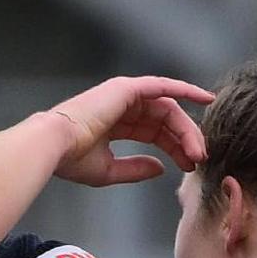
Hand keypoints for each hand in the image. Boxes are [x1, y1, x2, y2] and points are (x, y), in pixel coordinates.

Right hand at [48, 75, 214, 187]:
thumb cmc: (71, 159)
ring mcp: (125, 94)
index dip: (174, 149)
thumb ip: (135, 169)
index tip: (189, 165)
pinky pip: (162, 87)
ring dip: (186, 127)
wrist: (53, 146)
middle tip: (199, 158)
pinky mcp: (127, 88)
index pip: (154, 133)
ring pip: (168, 108)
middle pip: (165, 120)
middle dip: (185, 139)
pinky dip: (184, 90)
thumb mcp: (109, 170)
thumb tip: (161, 168)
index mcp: (115, 123)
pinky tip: (203, 99)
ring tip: (198, 148)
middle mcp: (122, 105)